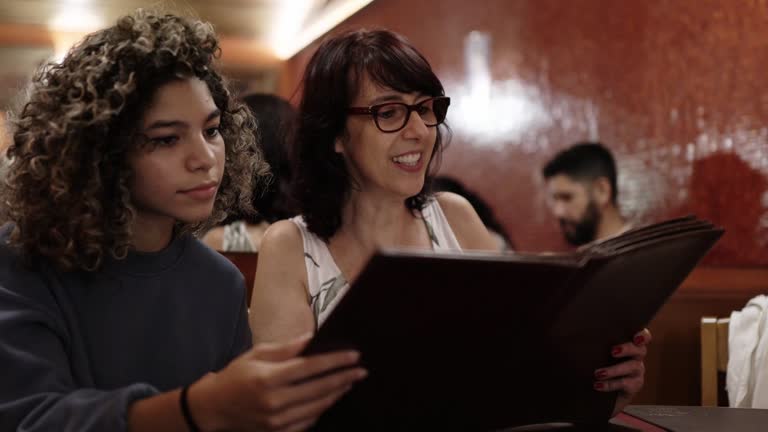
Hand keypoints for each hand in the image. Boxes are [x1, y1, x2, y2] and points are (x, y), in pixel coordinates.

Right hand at [190, 333, 365, 431]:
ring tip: (350, 382)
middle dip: (344, 378)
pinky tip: (331, 398)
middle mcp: (274, 402)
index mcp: (268, 378)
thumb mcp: (257, 355)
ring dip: (337, 394)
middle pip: (319, 389)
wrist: (213, 409)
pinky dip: (322, 409)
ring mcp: (276, 421)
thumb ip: (287, 348)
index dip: (335, 361)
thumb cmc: (235, 376)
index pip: (310, 367)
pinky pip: (308, 422)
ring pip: (317, 407)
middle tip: (361, 370)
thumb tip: (313, 338)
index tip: (354, 355)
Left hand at [593, 328, 651, 415]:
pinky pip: (625, 384)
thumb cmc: (595, 364)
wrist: (598, 392)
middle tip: (612, 351)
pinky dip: (610, 384)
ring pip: (632, 367)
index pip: (643, 336)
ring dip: (614, 370)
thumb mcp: (595, 352)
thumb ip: (592, 343)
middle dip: (627, 349)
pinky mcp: (633, 387)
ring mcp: (636, 372)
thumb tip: (573, 334)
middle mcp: (636, 357)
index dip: (643, 335)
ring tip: (598, 373)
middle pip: (640, 350)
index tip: (635, 337)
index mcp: (629, 344)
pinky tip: (597, 385)